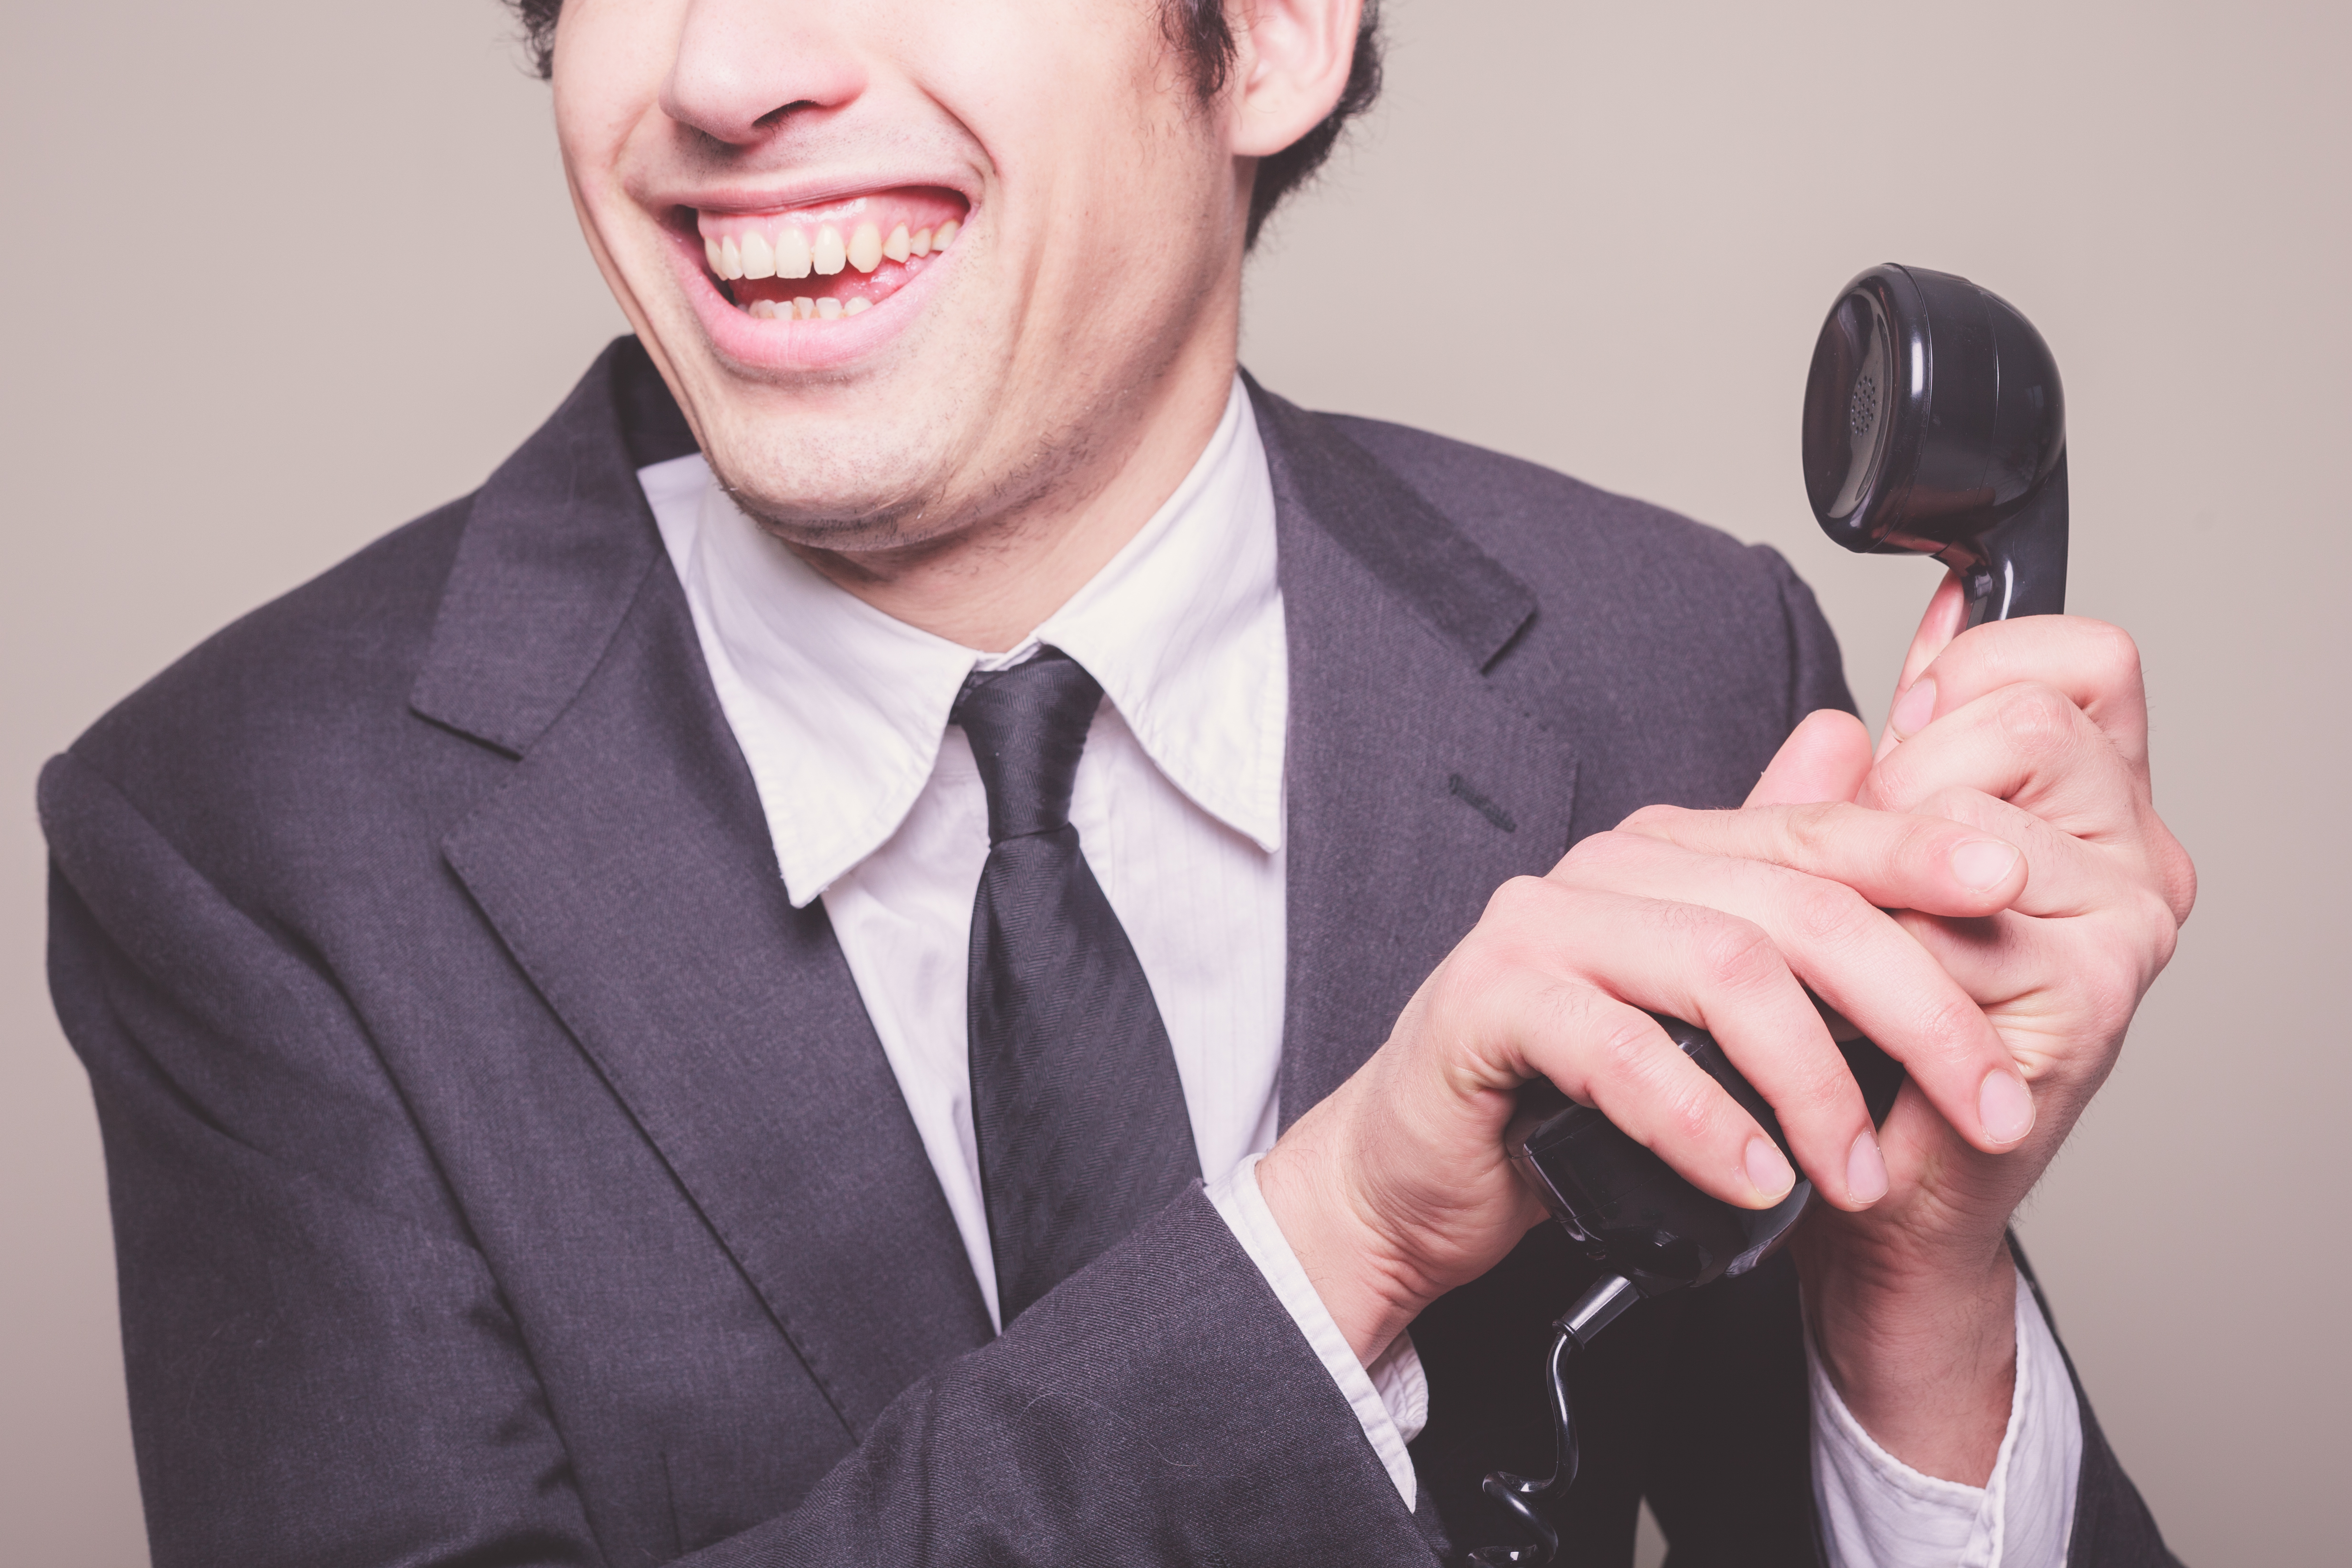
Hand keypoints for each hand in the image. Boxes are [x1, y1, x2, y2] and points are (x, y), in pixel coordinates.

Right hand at [1256, 574, 2190, 1484]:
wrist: (1418, 1167)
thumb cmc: (1563, 1086)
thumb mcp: (1698, 1003)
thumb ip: (1774, 893)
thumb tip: (1853, 749)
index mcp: (1667, 856)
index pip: (1818, 835)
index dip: (1921, 852)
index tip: (2016, 893)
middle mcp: (1607, 872)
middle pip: (1792, 908)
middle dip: (1915, 1008)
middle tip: (1993, 1104)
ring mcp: (1538, 929)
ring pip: (1720, 971)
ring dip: (1816, 1085)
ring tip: (1863, 1175)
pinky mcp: (1485, 1005)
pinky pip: (1616, 1051)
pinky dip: (1702, 1121)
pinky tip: (1757, 1184)